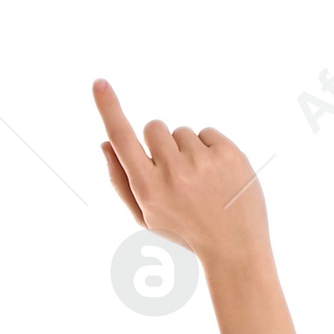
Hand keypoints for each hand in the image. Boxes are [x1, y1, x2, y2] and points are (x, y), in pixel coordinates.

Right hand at [92, 85, 269, 274]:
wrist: (234, 249)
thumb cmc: (184, 232)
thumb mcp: (147, 217)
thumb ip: (121, 182)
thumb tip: (105, 143)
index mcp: (148, 190)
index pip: (123, 139)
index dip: (109, 109)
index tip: (98, 83)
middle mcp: (173, 172)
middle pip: (154, 127)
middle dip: (160, 143)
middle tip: (176, 175)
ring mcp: (201, 161)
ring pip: (181, 132)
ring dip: (187, 150)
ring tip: (200, 183)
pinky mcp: (227, 152)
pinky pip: (206, 132)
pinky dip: (208, 150)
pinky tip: (216, 176)